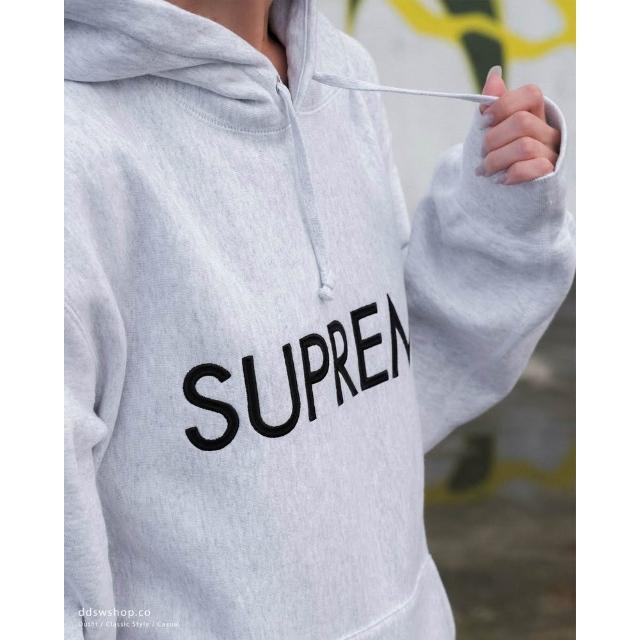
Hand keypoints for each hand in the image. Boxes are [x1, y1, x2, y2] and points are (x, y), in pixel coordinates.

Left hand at [476, 66, 560, 184]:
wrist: (499, 198)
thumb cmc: (496, 160)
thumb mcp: (489, 133)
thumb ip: (491, 106)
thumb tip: (494, 73)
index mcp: (534, 115)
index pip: (531, 94)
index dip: (505, 105)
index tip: (484, 121)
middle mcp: (548, 132)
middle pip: (522, 122)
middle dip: (493, 139)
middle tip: (481, 154)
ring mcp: (551, 153)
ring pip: (524, 146)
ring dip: (496, 159)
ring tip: (485, 170)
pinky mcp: (549, 176)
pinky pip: (533, 167)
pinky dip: (511, 173)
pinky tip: (500, 180)